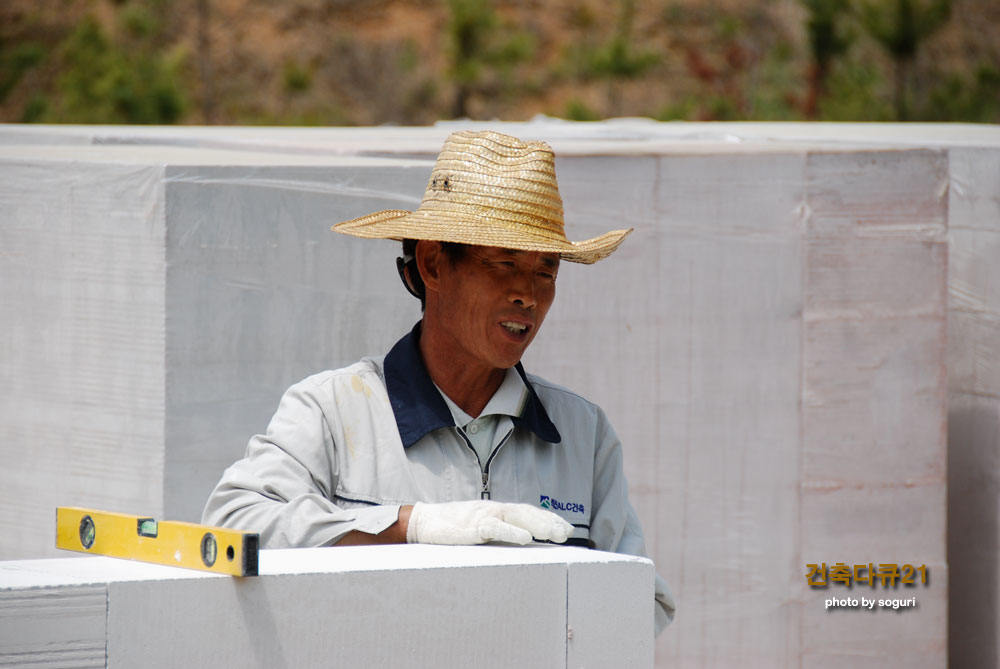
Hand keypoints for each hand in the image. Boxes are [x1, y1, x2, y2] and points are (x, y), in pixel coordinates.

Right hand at [405, 500, 573, 545]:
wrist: (423, 521)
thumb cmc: (452, 526)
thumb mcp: (479, 525)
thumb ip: (497, 529)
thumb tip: (519, 539)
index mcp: (497, 510)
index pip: (528, 512)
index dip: (548, 518)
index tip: (566, 528)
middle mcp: (494, 509)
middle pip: (528, 513)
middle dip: (550, 522)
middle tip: (568, 533)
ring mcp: (483, 516)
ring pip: (516, 517)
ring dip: (538, 525)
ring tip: (556, 534)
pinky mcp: (471, 527)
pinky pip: (495, 528)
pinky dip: (511, 532)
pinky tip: (526, 538)